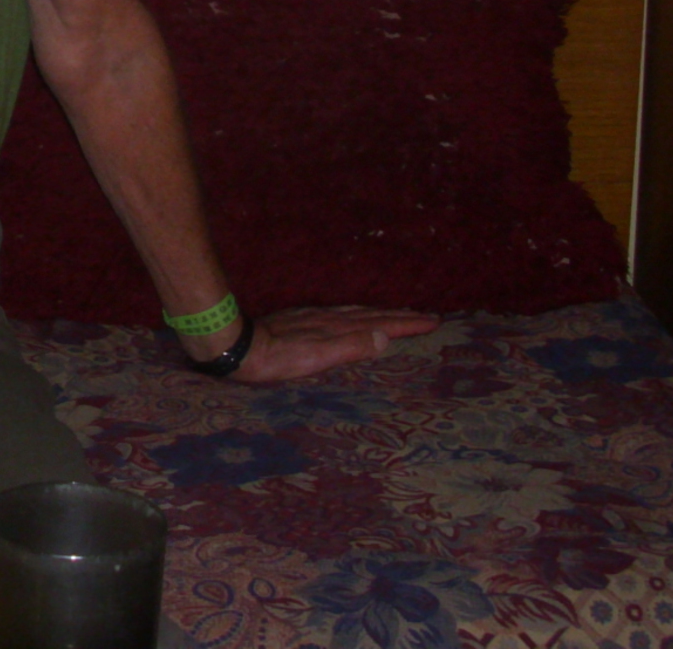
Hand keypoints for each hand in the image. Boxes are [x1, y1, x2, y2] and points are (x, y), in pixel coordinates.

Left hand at [193, 306, 438, 384]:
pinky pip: (341, 315)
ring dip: (381, 314)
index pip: (381, 324)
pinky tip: (354, 319)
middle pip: (372, 314)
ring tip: (399, 315)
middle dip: (401, 316)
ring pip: (357, 313)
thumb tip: (386, 337)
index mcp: (338, 328)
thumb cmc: (277, 359)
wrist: (238, 345)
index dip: (407, 324)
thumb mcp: (317, 357)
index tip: (433, 321)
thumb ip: (350, 347)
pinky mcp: (301, 321)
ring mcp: (315, 319)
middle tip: (427, 316)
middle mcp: (329, 319)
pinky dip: (359, 316)